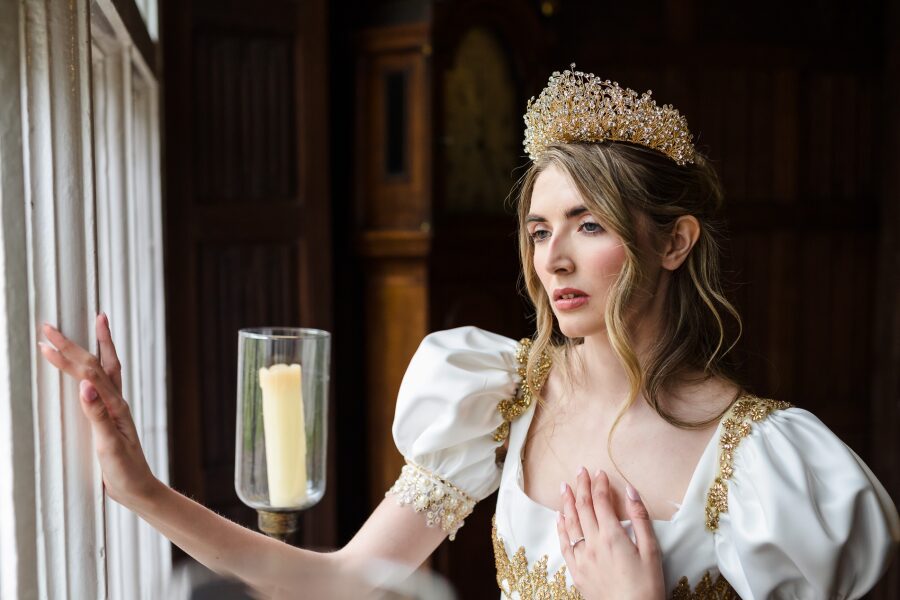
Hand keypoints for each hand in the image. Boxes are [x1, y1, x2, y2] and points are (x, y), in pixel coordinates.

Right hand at [38, 314, 158, 506]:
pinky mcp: (111, 415)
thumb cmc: (125, 471)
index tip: (46, 342)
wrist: (138, 489)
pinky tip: (93, 363)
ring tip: (98, 321)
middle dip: (72, 344)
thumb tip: (85, 386)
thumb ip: (98, 415)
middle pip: (95, 364)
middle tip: (49, 326)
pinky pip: (105, 382)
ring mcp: (115, 407)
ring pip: (108, 368)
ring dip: (99, 344)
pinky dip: (100, 365)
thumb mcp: (109, 445)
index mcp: (115, 406)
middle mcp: (116, 401)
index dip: (67, 356)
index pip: (89, 373)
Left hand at [557, 468, 664, 599]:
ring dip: (567, 502)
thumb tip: (630, 490)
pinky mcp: (576, 571)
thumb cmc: (647, 585)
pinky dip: (561, 527)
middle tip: (579, 470)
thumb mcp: (651, 550)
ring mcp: (582, 557)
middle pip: (583, 507)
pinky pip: (564, 544)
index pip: (601, 501)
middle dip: (581, 486)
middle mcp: (593, 543)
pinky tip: (560, 517)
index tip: (599, 472)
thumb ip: (640, 517)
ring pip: (570, 523)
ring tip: (564, 486)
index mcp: (612, 536)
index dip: (599, 484)